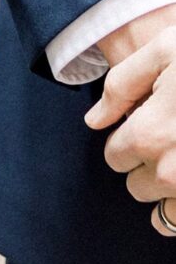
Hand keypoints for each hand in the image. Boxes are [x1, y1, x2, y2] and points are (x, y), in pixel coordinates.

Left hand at [85, 2, 175, 233]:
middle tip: (169, 138)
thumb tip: (95, 121)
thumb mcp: (162, 51)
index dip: (126, 140)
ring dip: (169, 190)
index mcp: (149, 134)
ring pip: (165, 212)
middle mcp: (171, 171)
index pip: (115, 157)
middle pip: (137, 186)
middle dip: (146, 164)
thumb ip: (121, 86)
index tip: (145, 125)